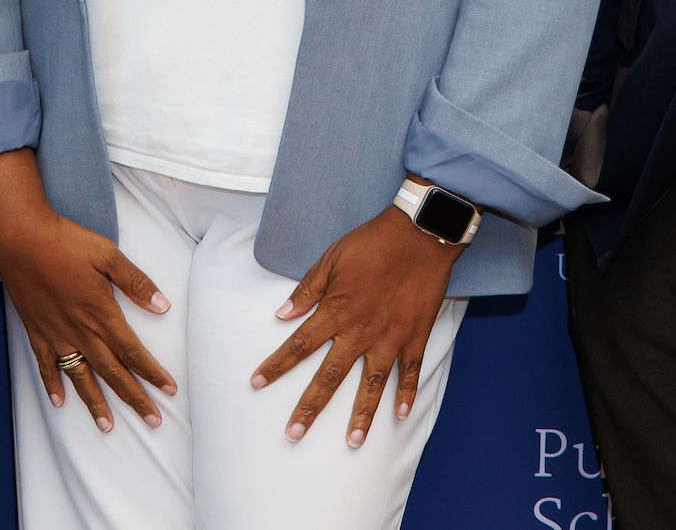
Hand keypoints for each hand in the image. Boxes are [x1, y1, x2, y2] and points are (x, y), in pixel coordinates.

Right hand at [0, 153, 174, 432]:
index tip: (169, 390)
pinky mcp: (37, 331)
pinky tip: (59, 402)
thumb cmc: (65, 242)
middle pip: (112, 372)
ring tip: (108, 426)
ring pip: (80, 376)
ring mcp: (57, 334)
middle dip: (134, 397)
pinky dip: (53, 384)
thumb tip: (162, 306)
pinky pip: (46, 365)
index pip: (133, 351)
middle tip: (152, 420)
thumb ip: (135, 282)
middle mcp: (80, 331)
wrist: (19, 239)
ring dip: (95, 402)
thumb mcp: (107, 254)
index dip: (152, 373)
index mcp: (101, 313)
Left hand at [253, 206, 458, 446]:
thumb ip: (308, 290)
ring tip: (353, 441)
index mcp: (336, 310)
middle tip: (293, 433)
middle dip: (310, 407)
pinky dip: (406, 393)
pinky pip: (410, 371)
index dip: (276, 366)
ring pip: (372, 384)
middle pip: (330, 376)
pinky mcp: (415, 336)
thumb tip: (282, 314)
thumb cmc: (372, 242)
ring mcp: (390, 337)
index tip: (257, 383)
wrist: (419, 233)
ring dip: (362, 414)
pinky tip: (400, 414)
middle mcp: (360, 331)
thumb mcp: (332, 258)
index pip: (298, 345)